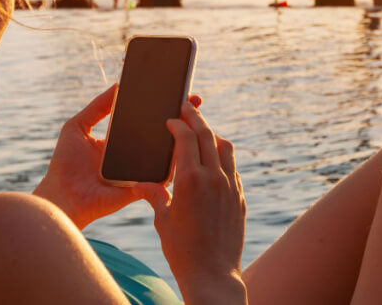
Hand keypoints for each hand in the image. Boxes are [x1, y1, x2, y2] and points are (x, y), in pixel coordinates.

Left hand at [33, 85, 202, 228]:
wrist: (63, 196)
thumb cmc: (65, 164)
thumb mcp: (77, 127)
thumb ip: (97, 107)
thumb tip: (117, 85)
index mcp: (121, 140)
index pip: (145, 120)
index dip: (160, 107)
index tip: (176, 91)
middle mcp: (134, 155)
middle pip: (161, 134)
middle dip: (180, 118)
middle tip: (193, 101)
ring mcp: (141, 171)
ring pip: (167, 153)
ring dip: (182, 137)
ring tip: (193, 119)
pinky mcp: (145, 186)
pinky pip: (164, 173)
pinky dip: (175, 161)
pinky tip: (184, 144)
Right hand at [136, 101, 247, 303]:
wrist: (212, 273)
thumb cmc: (182, 249)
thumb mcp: (162, 219)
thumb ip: (154, 194)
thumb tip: (141, 182)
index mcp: (190, 180)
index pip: (186, 137)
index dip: (177, 123)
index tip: (171, 118)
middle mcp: (214, 178)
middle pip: (207, 135)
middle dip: (195, 118)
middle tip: (187, 107)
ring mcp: (231, 186)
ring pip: (225, 148)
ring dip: (212, 135)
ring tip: (201, 131)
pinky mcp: (240, 197)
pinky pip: (232, 167)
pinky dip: (222, 157)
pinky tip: (213, 161)